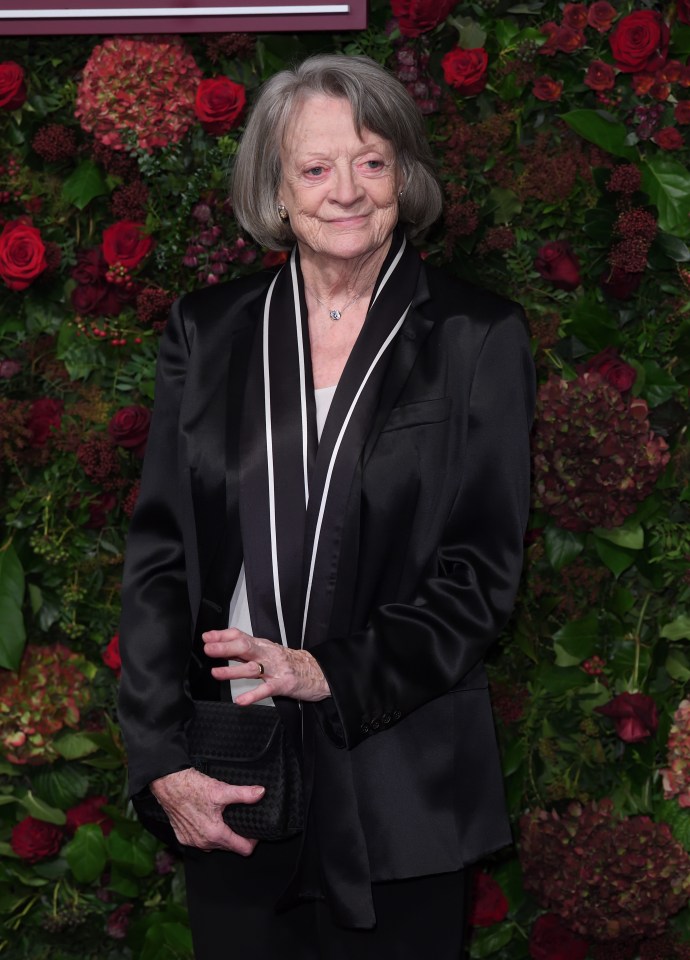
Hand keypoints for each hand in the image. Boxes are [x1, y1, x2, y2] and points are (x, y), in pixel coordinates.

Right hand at [150, 768, 262, 854]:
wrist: (169, 785)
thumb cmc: (192, 788)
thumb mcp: (222, 790)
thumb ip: (243, 794)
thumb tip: (260, 793)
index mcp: (215, 833)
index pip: (242, 849)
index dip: (253, 841)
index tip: (255, 832)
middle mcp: (203, 842)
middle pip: (228, 847)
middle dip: (237, 837)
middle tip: (241, 822)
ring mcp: (191, 841)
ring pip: (214, 845)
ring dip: (221, 836)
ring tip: (226, 821)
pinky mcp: (183, 837)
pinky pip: (200, 841)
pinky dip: (206, 834)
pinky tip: (208, 821)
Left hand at [202, 628, 330, 706]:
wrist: (318, 672)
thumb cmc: (289, 663)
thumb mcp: (266, 652)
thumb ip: (245, 650)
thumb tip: (220, 645)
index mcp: (262, 645)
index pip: (241, 636)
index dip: (223, 636)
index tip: (206, 637)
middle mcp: (267, 654)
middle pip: (245, 647)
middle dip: (225, 648)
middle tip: (208, 649)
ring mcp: (275, 669)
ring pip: (252, 668)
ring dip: (233, 670)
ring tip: (217, 673)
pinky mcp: (283, 684)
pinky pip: (266, 690)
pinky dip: (253, 695)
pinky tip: (241, 701)